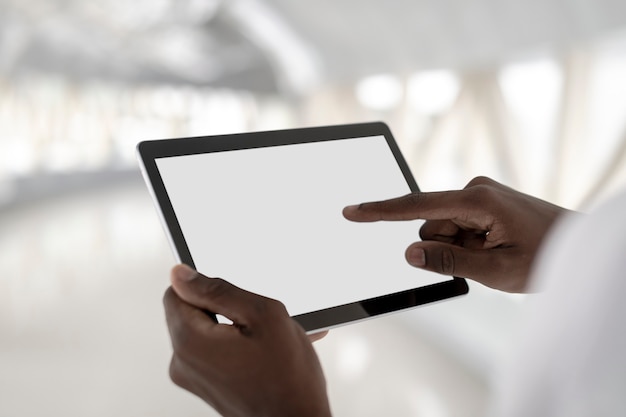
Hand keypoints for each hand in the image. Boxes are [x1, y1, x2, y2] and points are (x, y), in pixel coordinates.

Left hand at [163, 264, 331, 416]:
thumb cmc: (288, 377)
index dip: (206, 285)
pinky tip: (268, 349)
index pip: (175, 292)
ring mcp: (195, 379)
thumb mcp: (261, 315)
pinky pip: (217, 352)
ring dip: (236, 326)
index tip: (234, 294)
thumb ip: (217, 290)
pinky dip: (239, 344)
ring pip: (207, 331)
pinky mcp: (208, 387)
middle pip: (191, 312)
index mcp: (190, 341)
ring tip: (269, 336)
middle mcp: (184, 363)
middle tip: (258, 318)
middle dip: (225, 307)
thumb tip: (180, 274)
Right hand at [343, 176, 568, 291]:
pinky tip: (495, 249)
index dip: (380, 211)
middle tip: (484, 261)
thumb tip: (409, 252)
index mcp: (478, 199)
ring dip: (459, 248)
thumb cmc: (548, 256)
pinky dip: (467, 244)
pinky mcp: (483, 204)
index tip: (352, 211)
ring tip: (496, 255)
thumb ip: (449, 260)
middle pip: (431, 226)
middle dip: (445, 248)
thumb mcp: (496, 269)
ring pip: (443, 230)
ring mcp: (480, 196)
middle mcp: (475, 190)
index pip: (417, 206)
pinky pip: (457, 228)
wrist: (580, 246)